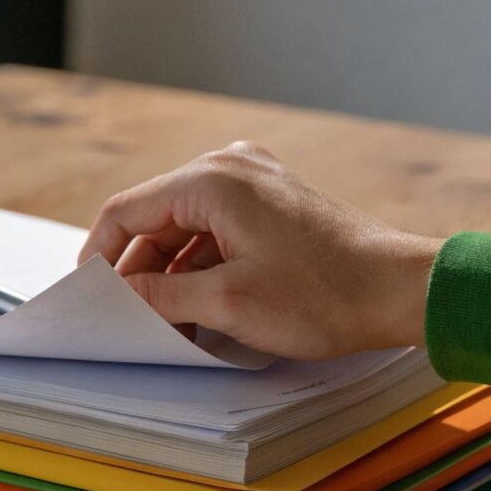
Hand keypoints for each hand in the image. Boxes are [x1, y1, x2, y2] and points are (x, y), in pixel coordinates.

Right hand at [79, 142, 442, 359]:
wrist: (401, 291)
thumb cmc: (325, 293)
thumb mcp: (227, 302)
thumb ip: (159, 296)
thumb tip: (119, 297)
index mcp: (211, 180)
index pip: (127, 211)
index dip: (101, 256)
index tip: (88, 296)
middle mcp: (229, 169)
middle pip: (155, 218)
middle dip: (138, 269)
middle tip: (124, 317)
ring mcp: (255, 183)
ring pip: (186, 228)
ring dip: (171, 273)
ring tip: (164, 322)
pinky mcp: (274, 203)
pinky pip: (216, 231)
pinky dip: (201, 266)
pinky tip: (199, 308)